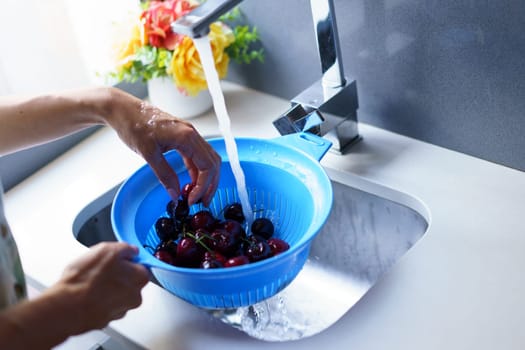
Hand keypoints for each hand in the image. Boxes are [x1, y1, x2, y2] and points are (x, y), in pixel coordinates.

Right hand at [54, 242, 148, 331]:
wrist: (67, 307)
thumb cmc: (85, 280)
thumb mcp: (107, 249)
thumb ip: (125, 248)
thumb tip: (130, 250)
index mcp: (140, 277)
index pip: (140, 265)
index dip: (126, 260)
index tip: (116, 259)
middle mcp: (135, 296)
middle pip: (129, 280)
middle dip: (117, 275)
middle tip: (100, 270)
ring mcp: (121, 310)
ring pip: (117, 294)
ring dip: (107, 288)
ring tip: (91, 283)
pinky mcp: (106, 319)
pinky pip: (105, 305)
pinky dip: (98, 300)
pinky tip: (87, 295)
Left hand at [103, 88, 220, 205]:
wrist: (123, 110)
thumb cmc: (134, 125)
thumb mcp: (149, 154)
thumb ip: (164, 175)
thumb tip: (175, 195)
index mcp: (187, 137)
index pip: (207, 166)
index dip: (202, 186)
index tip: (191, 200)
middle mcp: (192, 134)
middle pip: (213, 163)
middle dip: (210, 184)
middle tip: (202, 202)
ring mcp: (188, 134)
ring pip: (207, 159)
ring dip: (205, 178)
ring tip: (197, 194)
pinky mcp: (182, 136)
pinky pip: (196, 155)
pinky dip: (196, 170)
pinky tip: (189, 182)